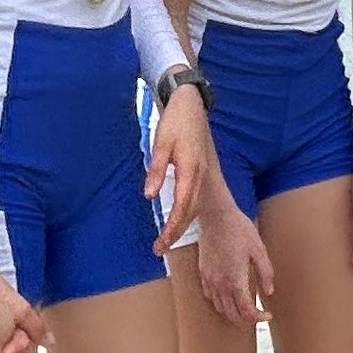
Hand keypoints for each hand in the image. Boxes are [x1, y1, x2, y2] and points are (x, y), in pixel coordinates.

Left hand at [146, 83, 216, 253]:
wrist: (191, 104)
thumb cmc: (175, 122)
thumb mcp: (161, 144)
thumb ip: (157, 171)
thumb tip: (150, 196)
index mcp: (191, 171)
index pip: (182, 208)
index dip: (171, 229)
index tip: (160, 244)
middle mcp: (200, 176)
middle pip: (190, 213)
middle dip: (175, 233)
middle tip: (159, 249)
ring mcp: (203, 174)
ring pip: (194, 207)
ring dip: (182, 225)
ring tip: (166, 239)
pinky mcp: (201, 171)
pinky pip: (195, 199)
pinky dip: (187, 213)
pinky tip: (179, 217)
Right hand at [190, 200, 276, 324]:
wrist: (216, 216)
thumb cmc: (238, 229)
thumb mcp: (259, 250)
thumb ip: (265, 273)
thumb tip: (269, 291)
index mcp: (235, 280)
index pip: (246, 311)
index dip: (258, 317)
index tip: (267, 315)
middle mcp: (220, 284)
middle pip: (231, 314)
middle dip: (246, 319)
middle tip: (258, 315)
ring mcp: (209, 279)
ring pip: (220, 307)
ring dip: (232, 312)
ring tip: (244, 308)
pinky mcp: (203, 272)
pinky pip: (210, 296)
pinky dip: (220, 302)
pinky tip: (228, 295)